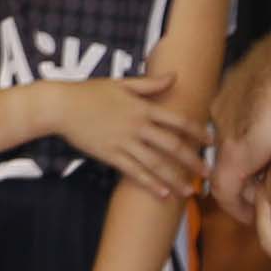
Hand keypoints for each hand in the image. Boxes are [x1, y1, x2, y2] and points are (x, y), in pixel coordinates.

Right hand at [48, 69, 215, 201]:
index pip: (177, 121)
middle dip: (192, 160)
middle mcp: (137, 126)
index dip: (197, 131)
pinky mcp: (110, 154)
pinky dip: (150, 183)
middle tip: (208, 173)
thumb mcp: (120, 83)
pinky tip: (162, 194)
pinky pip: (134, 172)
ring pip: (156, 163)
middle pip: (172, 146)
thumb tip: (174, 77)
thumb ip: (149, 84)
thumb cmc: (88, 92)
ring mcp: (123, 142)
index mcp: (142, 107)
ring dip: (175, 178)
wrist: (59, 106)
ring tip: (189, 190)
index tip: (211, 141)